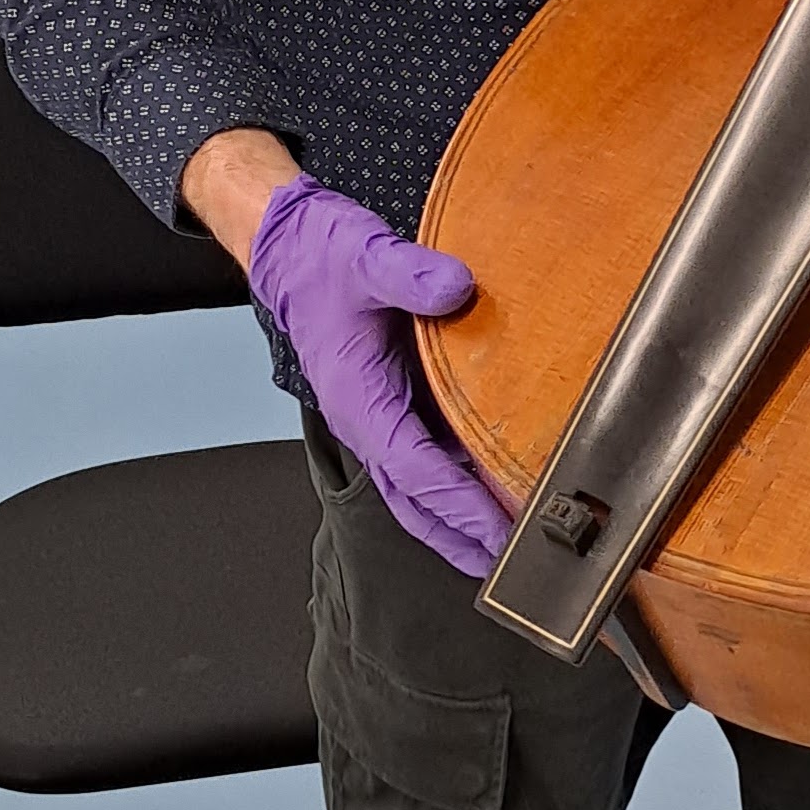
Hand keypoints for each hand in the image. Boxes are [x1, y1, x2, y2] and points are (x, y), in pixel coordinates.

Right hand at [248, 176, 513, 576]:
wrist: (293, 247)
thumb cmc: (321, 257)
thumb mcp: (366, 255)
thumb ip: (409, 272)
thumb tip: (457, 287)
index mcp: (358, 400)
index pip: (416, 471)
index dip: (461, 505)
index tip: (501, 532)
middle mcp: (368, 418)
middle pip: (418, 501)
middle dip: (463, 536)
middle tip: (517, 563)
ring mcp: (380, 413)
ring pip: (421, 485)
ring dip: (461, 516)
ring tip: (514, 537)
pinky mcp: (393, 398)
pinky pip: (427, 452)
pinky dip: (458, 476)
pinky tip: (495, 478)